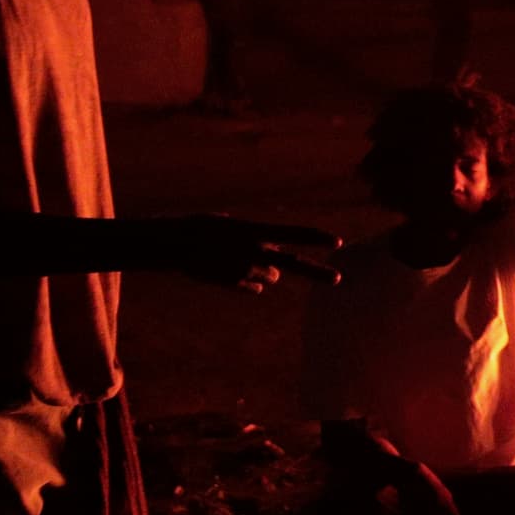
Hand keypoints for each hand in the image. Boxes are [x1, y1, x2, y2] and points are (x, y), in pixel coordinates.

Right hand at [164, 214, 335, 290]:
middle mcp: (253, 250)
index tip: (337, 242)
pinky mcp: (235, 283)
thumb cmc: (207, 229)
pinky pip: (254, 286)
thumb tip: (276, 274)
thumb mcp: (237, 228)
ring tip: (238, 257)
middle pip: (293, 263)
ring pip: (271, 277)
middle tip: (339, 279)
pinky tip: (230, 270)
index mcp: (254, 230)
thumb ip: (260, 245)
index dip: (315, 237)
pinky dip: (249, 281)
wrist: (175, 244)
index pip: (292, 233)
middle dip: (317, 272)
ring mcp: (245, 269)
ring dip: (263, 270)